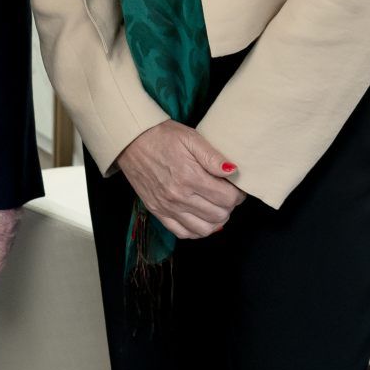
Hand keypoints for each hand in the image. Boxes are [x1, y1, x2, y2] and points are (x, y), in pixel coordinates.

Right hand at [115, 121, 242, 240]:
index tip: (236, 189)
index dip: (237, 195)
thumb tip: (233, 171)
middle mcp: (178, 197)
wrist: (131, 141)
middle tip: (228, 196)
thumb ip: (213, 156)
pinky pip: (183, 233)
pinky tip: (201, 219)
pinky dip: (197, 230)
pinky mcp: (157, 212)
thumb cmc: (163, 136)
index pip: (226, 198)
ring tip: (216, 207)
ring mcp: (167, 207)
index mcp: (189, 176)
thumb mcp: (191, 138)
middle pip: (218, 215)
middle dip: (229, 207)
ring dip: (216, 221)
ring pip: (203, 229)